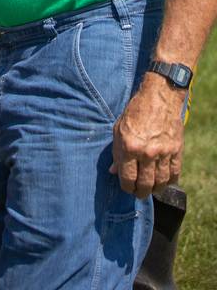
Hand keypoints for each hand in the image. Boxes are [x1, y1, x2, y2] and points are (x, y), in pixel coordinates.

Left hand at [110, 78, 184, 198]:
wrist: (159, 96)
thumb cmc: (135, 110)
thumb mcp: (119, 128)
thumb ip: (117, 151)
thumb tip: (113, 171)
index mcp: (130, 146)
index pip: (127, 178)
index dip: (127, 187)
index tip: (127, 188)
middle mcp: (147, 152)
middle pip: (145, 184)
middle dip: (141, 192)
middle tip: (139, 193)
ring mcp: (163, 152)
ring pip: (160, 182)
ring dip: (155, 189)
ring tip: (151, 189)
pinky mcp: (176, 150)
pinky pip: (174, 174)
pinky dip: (169, 181)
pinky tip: (164, 181)